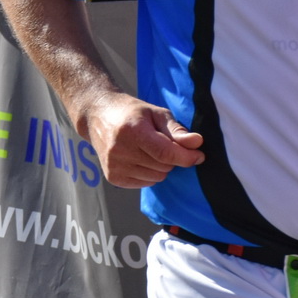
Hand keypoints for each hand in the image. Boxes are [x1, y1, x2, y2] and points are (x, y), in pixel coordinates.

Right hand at [81, 93, 203, 187]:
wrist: (97, 117)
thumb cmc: (132, 113)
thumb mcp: (156, 113)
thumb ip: (177, 130)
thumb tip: (197, 143)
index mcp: (132, 130)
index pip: (165, 152)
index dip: (186, 157)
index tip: (199, 156)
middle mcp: (119, 150)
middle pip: (163, 166)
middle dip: (172, 158)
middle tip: (164, 144)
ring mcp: (114, 166)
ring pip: (156, 177)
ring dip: (161, 167)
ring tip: (149, 150)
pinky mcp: (113, 177)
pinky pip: (146, 183)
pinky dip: (150, 174)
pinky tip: (140, 159)